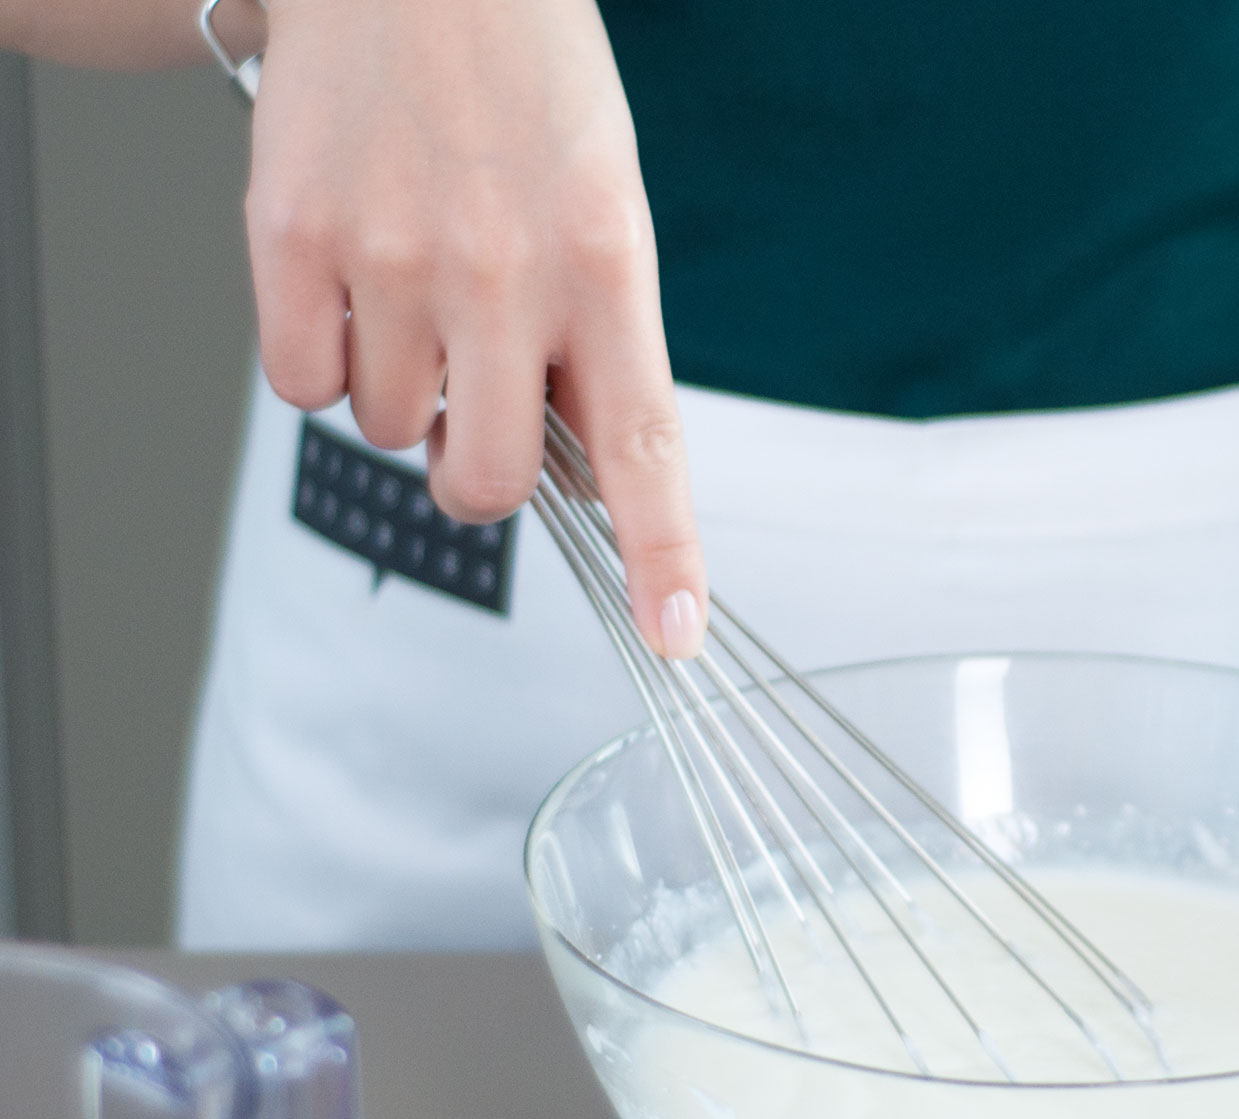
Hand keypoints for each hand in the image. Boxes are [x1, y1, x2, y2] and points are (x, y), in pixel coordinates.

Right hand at [248, 0, 705, 654]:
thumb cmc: (524, 86)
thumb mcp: (605, 204)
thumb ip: (597, 342)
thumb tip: (586, 476)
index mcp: (604, 262)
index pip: (644, 446)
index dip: (662, 556)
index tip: (674, 637)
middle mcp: (502, 271)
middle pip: (488, 483)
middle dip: (484, 475)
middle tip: (483, 402)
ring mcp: (389, 256)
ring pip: (390, 432)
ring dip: (403, 392)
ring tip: (416, 284)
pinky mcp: (288, 237)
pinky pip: (300, 384)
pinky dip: (324, 358)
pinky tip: (352, 278)